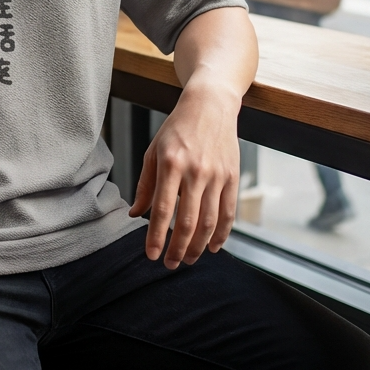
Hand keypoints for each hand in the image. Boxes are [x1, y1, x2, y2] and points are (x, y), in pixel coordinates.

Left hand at [128, 84, 240, 268]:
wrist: (210, 105)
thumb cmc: (176, 129)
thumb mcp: (153, 151)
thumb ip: (146, 185)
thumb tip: (135, 214)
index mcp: (171, 163)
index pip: (162, 209)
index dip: (157, 236)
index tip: (151, 255)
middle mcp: (196, 171)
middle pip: (189, 222)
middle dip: (178, 248)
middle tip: (170, 264)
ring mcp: (217, 175)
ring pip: (210, 222)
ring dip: (198, 246)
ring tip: (187, 259)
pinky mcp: (233, 177)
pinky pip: (229, 213)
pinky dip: (221, 234)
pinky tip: (213, 247)